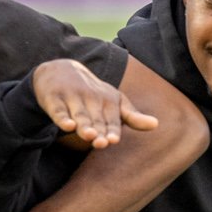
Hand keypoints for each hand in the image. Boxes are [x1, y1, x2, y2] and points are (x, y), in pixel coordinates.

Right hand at [34, 59, 158, 149]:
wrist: (60, 69)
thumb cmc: (92, 93)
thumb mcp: (114, 102)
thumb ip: (132, 116)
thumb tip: (156, 125)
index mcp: (108, 101)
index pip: (111, 119)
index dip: (112, 130)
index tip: (113, 140)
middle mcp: (91, 98)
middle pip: (95, 119)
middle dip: (99, 130)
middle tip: (102, 142)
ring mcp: (72, 97)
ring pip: (79, 114)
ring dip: (84, 125)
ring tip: (89, 135)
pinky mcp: (54, 98)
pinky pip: (58, 110)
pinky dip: (62, 117)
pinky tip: (67, 125)